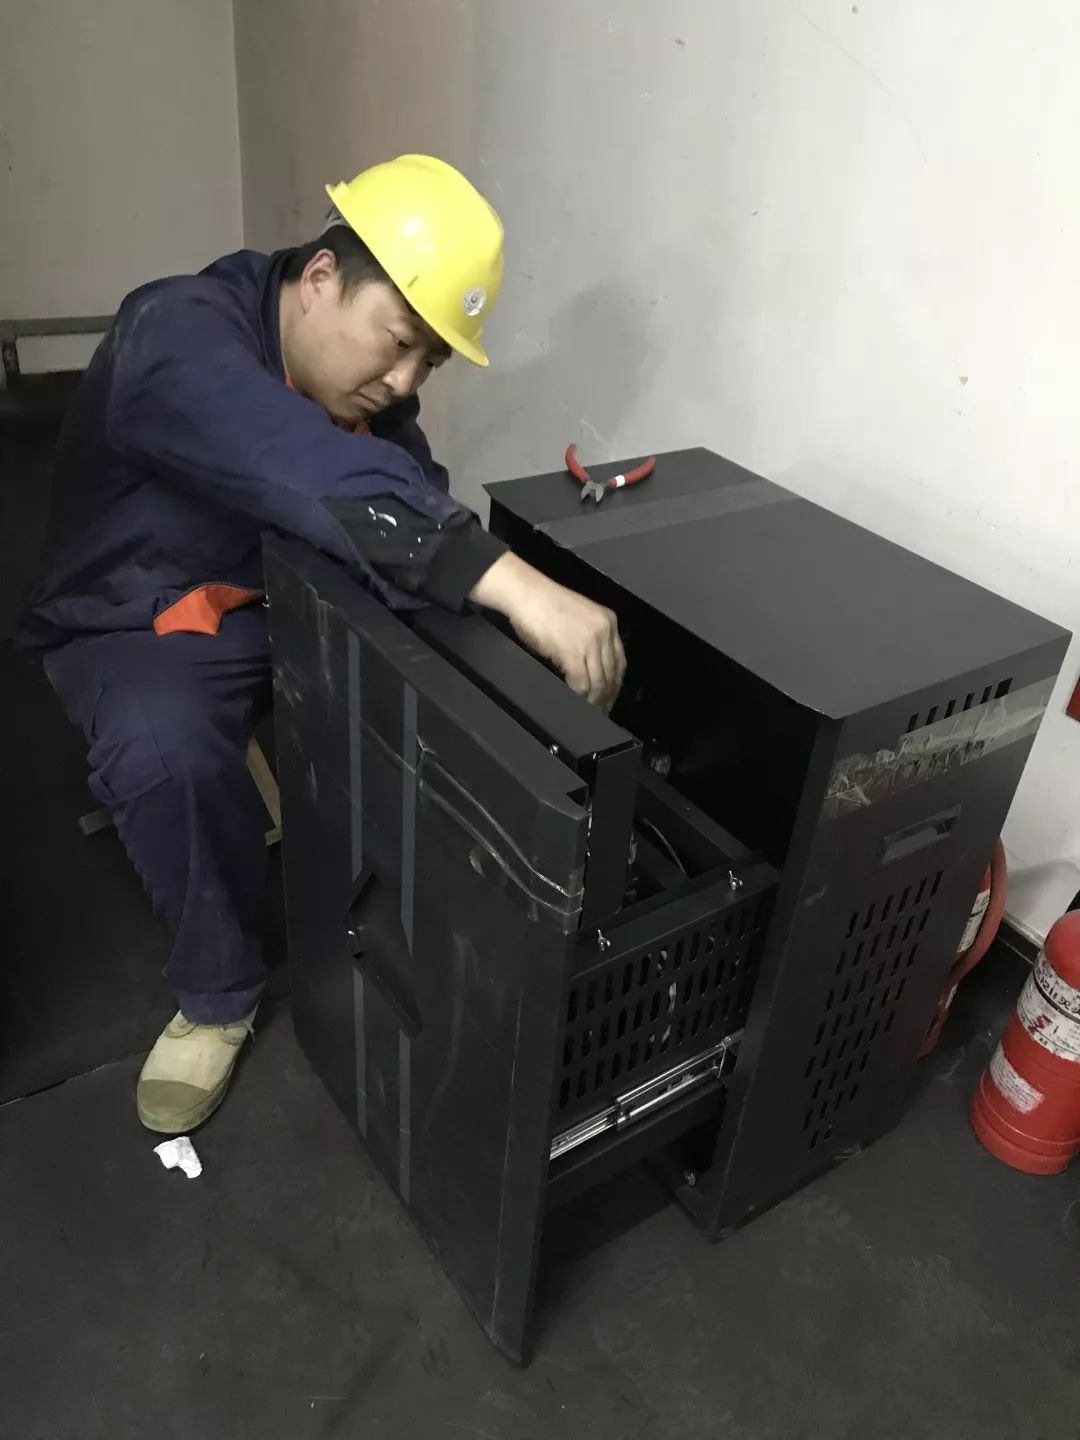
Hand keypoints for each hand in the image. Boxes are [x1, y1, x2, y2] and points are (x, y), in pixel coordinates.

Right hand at [471, 552, 625, 709]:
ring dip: (594, 701)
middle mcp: (605, 631)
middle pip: (612, 674)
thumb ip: (589, 639)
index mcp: (608, 621)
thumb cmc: (542, 605)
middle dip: (607, 696)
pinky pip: (582, 683)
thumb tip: (588, 668)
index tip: (610, 696)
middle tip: (601, 712)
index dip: (615, 682)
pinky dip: (579, 697)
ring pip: (599, 682)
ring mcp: (591, 642)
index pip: (619, 660)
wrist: (526, 593)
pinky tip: (575, 703)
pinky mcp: (574, 652)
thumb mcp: (577, 619)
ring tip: (589, 713)